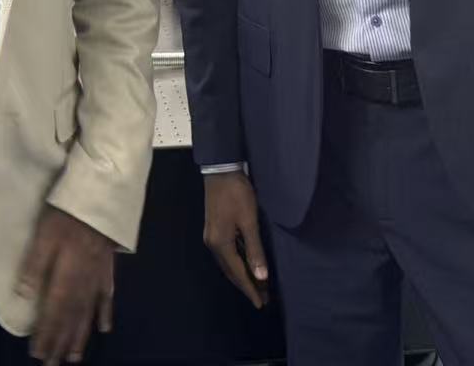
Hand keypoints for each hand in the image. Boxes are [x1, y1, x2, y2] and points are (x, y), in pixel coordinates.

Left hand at [17, 206, 115, 364]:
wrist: (103, 195)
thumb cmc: (68, 210)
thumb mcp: (45, 233)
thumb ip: (35, 264)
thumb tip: (23, 295)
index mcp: (67, 273)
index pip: (54, 309)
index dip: (46, 331)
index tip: (37, 352)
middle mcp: (84, 280)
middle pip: (72, 316)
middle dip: (60, 341)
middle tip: (52, 364)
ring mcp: (98, 274)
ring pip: (88, 311)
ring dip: (80, 335)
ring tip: (73, 357)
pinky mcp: (108, 266)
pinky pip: (107, 295)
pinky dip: (105, 312)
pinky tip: (104, 327)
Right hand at [202, 172, 269, 308]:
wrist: (220, 170)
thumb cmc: (237, 194)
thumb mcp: (249, 221)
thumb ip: (254, 249)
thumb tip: (261, 276)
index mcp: (221, 244)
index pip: (238, 273)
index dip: (250, 288)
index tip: (260, 303)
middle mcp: (213, 243)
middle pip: (231, 271)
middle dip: (247, 285)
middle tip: (262, 298)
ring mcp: (211, 236)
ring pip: (228, 263)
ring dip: (242, 275)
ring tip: (257, 285)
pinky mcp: (214, 229)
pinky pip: (227, 254)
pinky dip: (237, 263)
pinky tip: (246, 264)